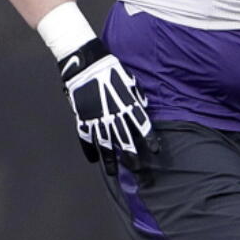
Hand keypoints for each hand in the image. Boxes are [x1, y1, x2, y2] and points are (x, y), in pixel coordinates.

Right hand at [58, 39, 157, 173]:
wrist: (87, 66)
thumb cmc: (112, 70)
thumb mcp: (131, 81)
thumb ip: (137, 97)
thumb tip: (143, 107)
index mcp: (127, 104)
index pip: (142, 125)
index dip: (149, 138)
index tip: (156, 150)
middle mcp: (113, 114)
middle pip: (124, 139)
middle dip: (132, 155)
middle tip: (138, 169)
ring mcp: (96, 118)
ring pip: (105, 144)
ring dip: (110, 159)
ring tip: (114, 173)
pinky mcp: (83, 117)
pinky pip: (86, 137)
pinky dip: (89, 149)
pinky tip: (93, 160)